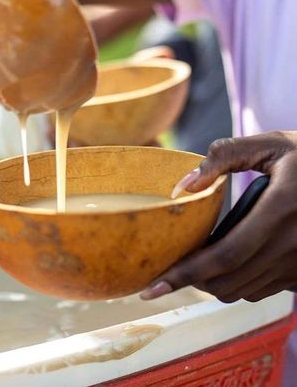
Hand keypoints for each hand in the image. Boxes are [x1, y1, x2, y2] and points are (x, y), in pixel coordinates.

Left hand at [141, 131, 296, 302]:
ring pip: (243, 291)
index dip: (186, 273)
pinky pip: (262, 290)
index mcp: (282, 208)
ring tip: (195, 262)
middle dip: (192, 280)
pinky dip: (237, 282)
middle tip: (168, 268)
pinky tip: (227, 261)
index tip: (153, 286)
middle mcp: (294, 243)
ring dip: (213, 282)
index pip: (225, 254)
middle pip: (229, 281)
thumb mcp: (269, 144)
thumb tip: (182, 187)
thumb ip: (224, 157)